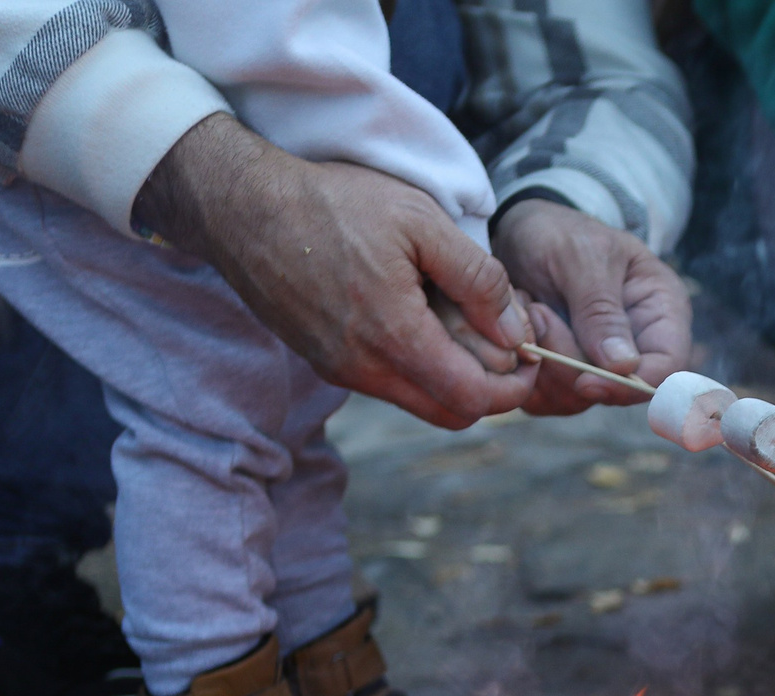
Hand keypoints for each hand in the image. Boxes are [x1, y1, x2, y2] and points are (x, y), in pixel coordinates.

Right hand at [133, 114, 536, 427]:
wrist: (243, 204)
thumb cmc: (334, 203)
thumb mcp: (420, 221)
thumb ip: (478, 280)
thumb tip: (517, 332)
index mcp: (394, 338)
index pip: (475, 400)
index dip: (516, 388)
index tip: (532, 356)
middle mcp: (365, 369)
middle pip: (451, 414)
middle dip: (490, 391)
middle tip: (506, 346)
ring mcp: (340, 370)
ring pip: (419, 400)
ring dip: (452, 378)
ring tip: (462, 324)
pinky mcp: (323, 361)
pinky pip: (386, 383)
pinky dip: (416, 366)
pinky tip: (418, 318)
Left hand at [493, 199, 692, 412]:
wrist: (518, 231)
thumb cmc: (558, 232)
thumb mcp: (581, 257)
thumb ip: (601, 310)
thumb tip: (624, 367)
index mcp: (660, 311)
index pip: (666, 366)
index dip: (630, 384)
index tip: (585, 380)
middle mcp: (637, 344)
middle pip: (617, 389)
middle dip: (571, 364)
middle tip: (538, 313)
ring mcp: (600, 363)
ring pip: (580, 398)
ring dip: (545, 364)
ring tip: (528, 311)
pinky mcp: (566, 374)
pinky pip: (549, 398)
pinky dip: (528, 374)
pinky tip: (520, 330)